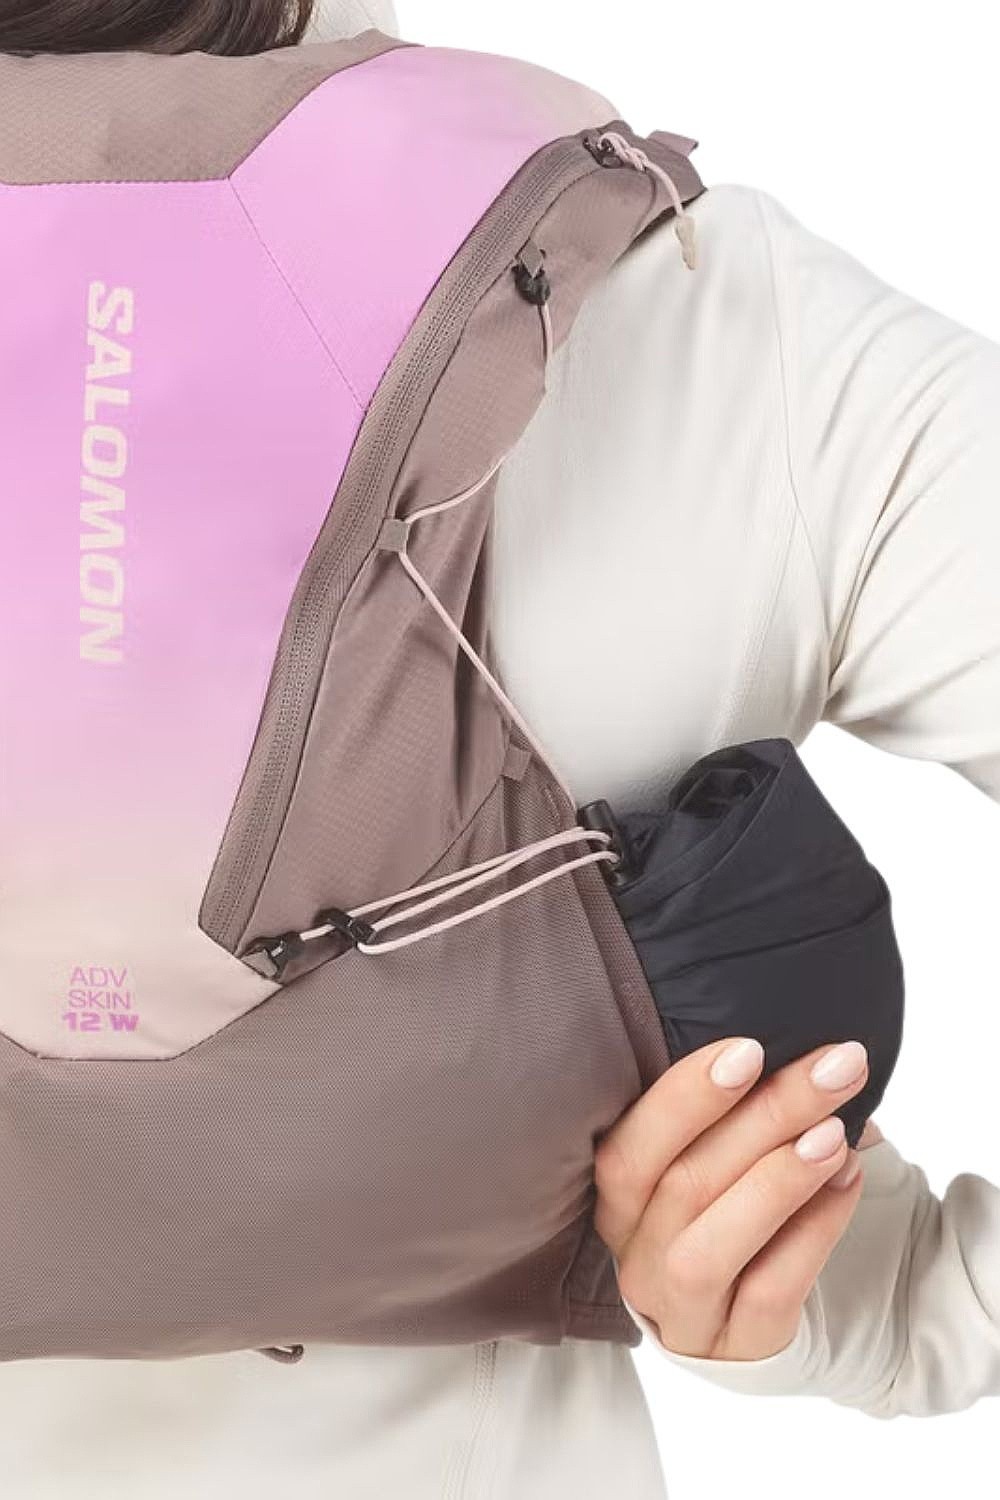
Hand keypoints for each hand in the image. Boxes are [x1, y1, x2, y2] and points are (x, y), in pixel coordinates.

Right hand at [595, 1036, 872, 1360]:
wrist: (768, 1306)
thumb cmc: (737, 1202)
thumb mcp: (718, 1153)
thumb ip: (734, 1109)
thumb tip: (796, 1051)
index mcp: (617, 1200)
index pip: (629, 1147)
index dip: (684, 1097)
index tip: (750, 1049)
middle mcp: (636, 1258)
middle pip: (684, 1184)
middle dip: (765, 1115)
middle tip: (832, 1069)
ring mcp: (680, 1311)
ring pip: (710, 1246)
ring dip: (777, 1180)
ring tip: (836, 1132)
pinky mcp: (735, 1346)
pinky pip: (770, 1290)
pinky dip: (812, 1230)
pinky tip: (849, 1180)